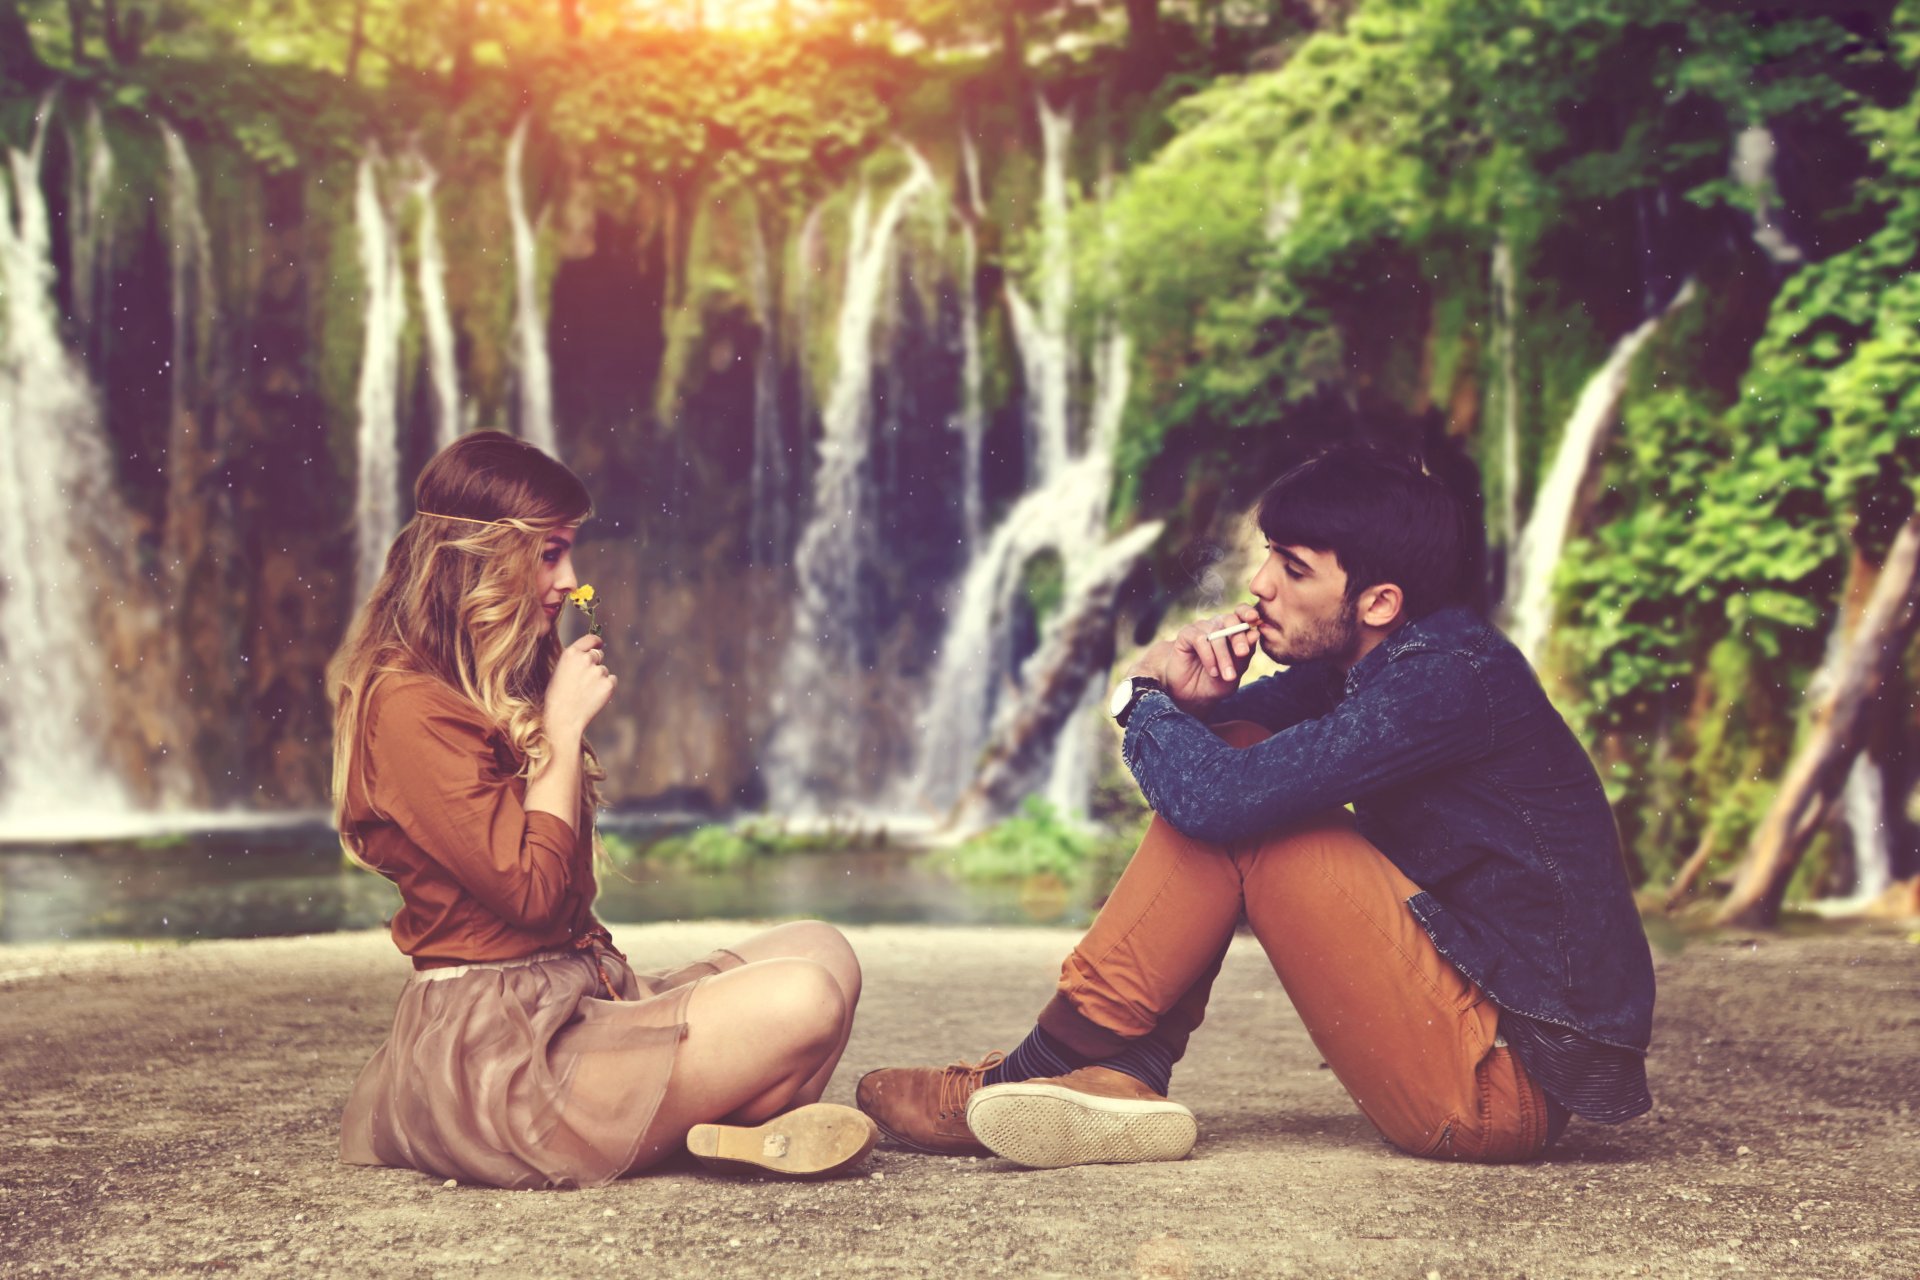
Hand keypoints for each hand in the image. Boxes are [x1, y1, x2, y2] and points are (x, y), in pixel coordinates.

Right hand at [545, 633, 615, 742]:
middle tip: (583, 681)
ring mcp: (599, 671)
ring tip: (584, 693)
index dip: (595, 642)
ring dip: (598, 678)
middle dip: (594, 663)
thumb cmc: (557, 696)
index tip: (599, 644)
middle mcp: (586, 659)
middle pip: (598, 654)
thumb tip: (592, 653)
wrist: (563, 718)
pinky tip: (593, 697)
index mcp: (571, 653)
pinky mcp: (609, 684)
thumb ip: (575, 660)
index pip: (590, 639)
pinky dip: (606, 687)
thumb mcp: (560, 671)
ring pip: (604, 670)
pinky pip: (612, 680)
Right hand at [1132, 604, 1262, 714]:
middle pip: (1230, 620)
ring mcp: (1201, 629)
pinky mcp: (1186, 635)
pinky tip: (1213, 671)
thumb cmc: (1216, 682)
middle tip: (1242, 653)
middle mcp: (1217, 626)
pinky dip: (1209, 657)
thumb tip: (1255, 633)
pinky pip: (1200, 639)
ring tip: (1228, 676)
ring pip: (1216, 634)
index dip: (1247, 612)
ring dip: (1223, 656)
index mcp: (1233, 631)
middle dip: (1238, 637)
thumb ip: (1244, 655)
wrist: (1191, 695)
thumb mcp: (1235, 672)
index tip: (1255, 618)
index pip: (1242, 613)